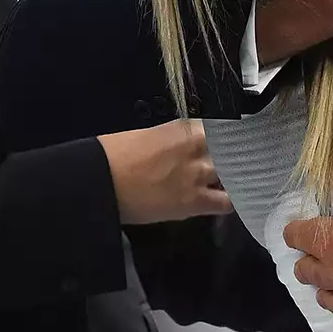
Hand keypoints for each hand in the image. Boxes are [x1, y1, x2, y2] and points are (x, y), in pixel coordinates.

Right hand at [98, 120, 233, 224]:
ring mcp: (199, 175)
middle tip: (235, 162)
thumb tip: (185, 146)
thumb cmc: (114, 154)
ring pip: (233, 174)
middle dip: (234, 156)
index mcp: (186, 128)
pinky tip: (232, 201)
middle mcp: (199, 148)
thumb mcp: (149, 135)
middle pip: (232, 150)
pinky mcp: (195, 202)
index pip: (222, 129)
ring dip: (233, 177)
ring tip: (232, 181)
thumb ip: (176, 139)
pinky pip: (226, 203)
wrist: (98, 183)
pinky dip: (231, 201)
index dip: (228, 138)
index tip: (232, 142)